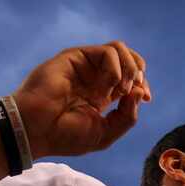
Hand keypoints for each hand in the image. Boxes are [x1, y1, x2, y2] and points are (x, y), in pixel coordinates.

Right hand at [13, 41, 151, 158]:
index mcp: (101, 97)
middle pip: (128, 60)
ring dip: (129, 67)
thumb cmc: (64, 136)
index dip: (142, 85)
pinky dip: (115, 68)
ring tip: (121, 88)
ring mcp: (85, 67)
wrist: (37, 130)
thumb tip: (140, 92)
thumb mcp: (104, 134)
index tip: (146, 97)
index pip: (130, 80)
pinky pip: (107, 51)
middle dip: (139, 73)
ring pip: (120, 50)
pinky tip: (105, 86)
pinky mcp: (76, 57)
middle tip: (133, 90)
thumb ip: (126, 116)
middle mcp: (94, 79)